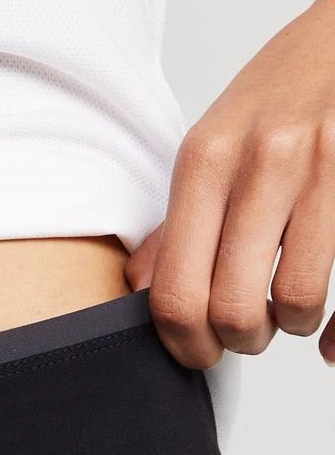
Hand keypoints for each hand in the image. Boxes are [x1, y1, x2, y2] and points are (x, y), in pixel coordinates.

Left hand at [125, 0, 334, 367]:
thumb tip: (138, 293)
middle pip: (230, 307)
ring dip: (285, 326)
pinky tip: (329, 338)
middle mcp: (263, 164)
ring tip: (281, 311)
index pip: (173, 289)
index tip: (192, 353)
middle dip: (233, 341)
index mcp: (207, 162)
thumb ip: (174, 224)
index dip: (180, 341)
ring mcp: (326, 170)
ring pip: (294, 302)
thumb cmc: (276, 100)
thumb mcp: (208, 149)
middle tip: (238, 335)